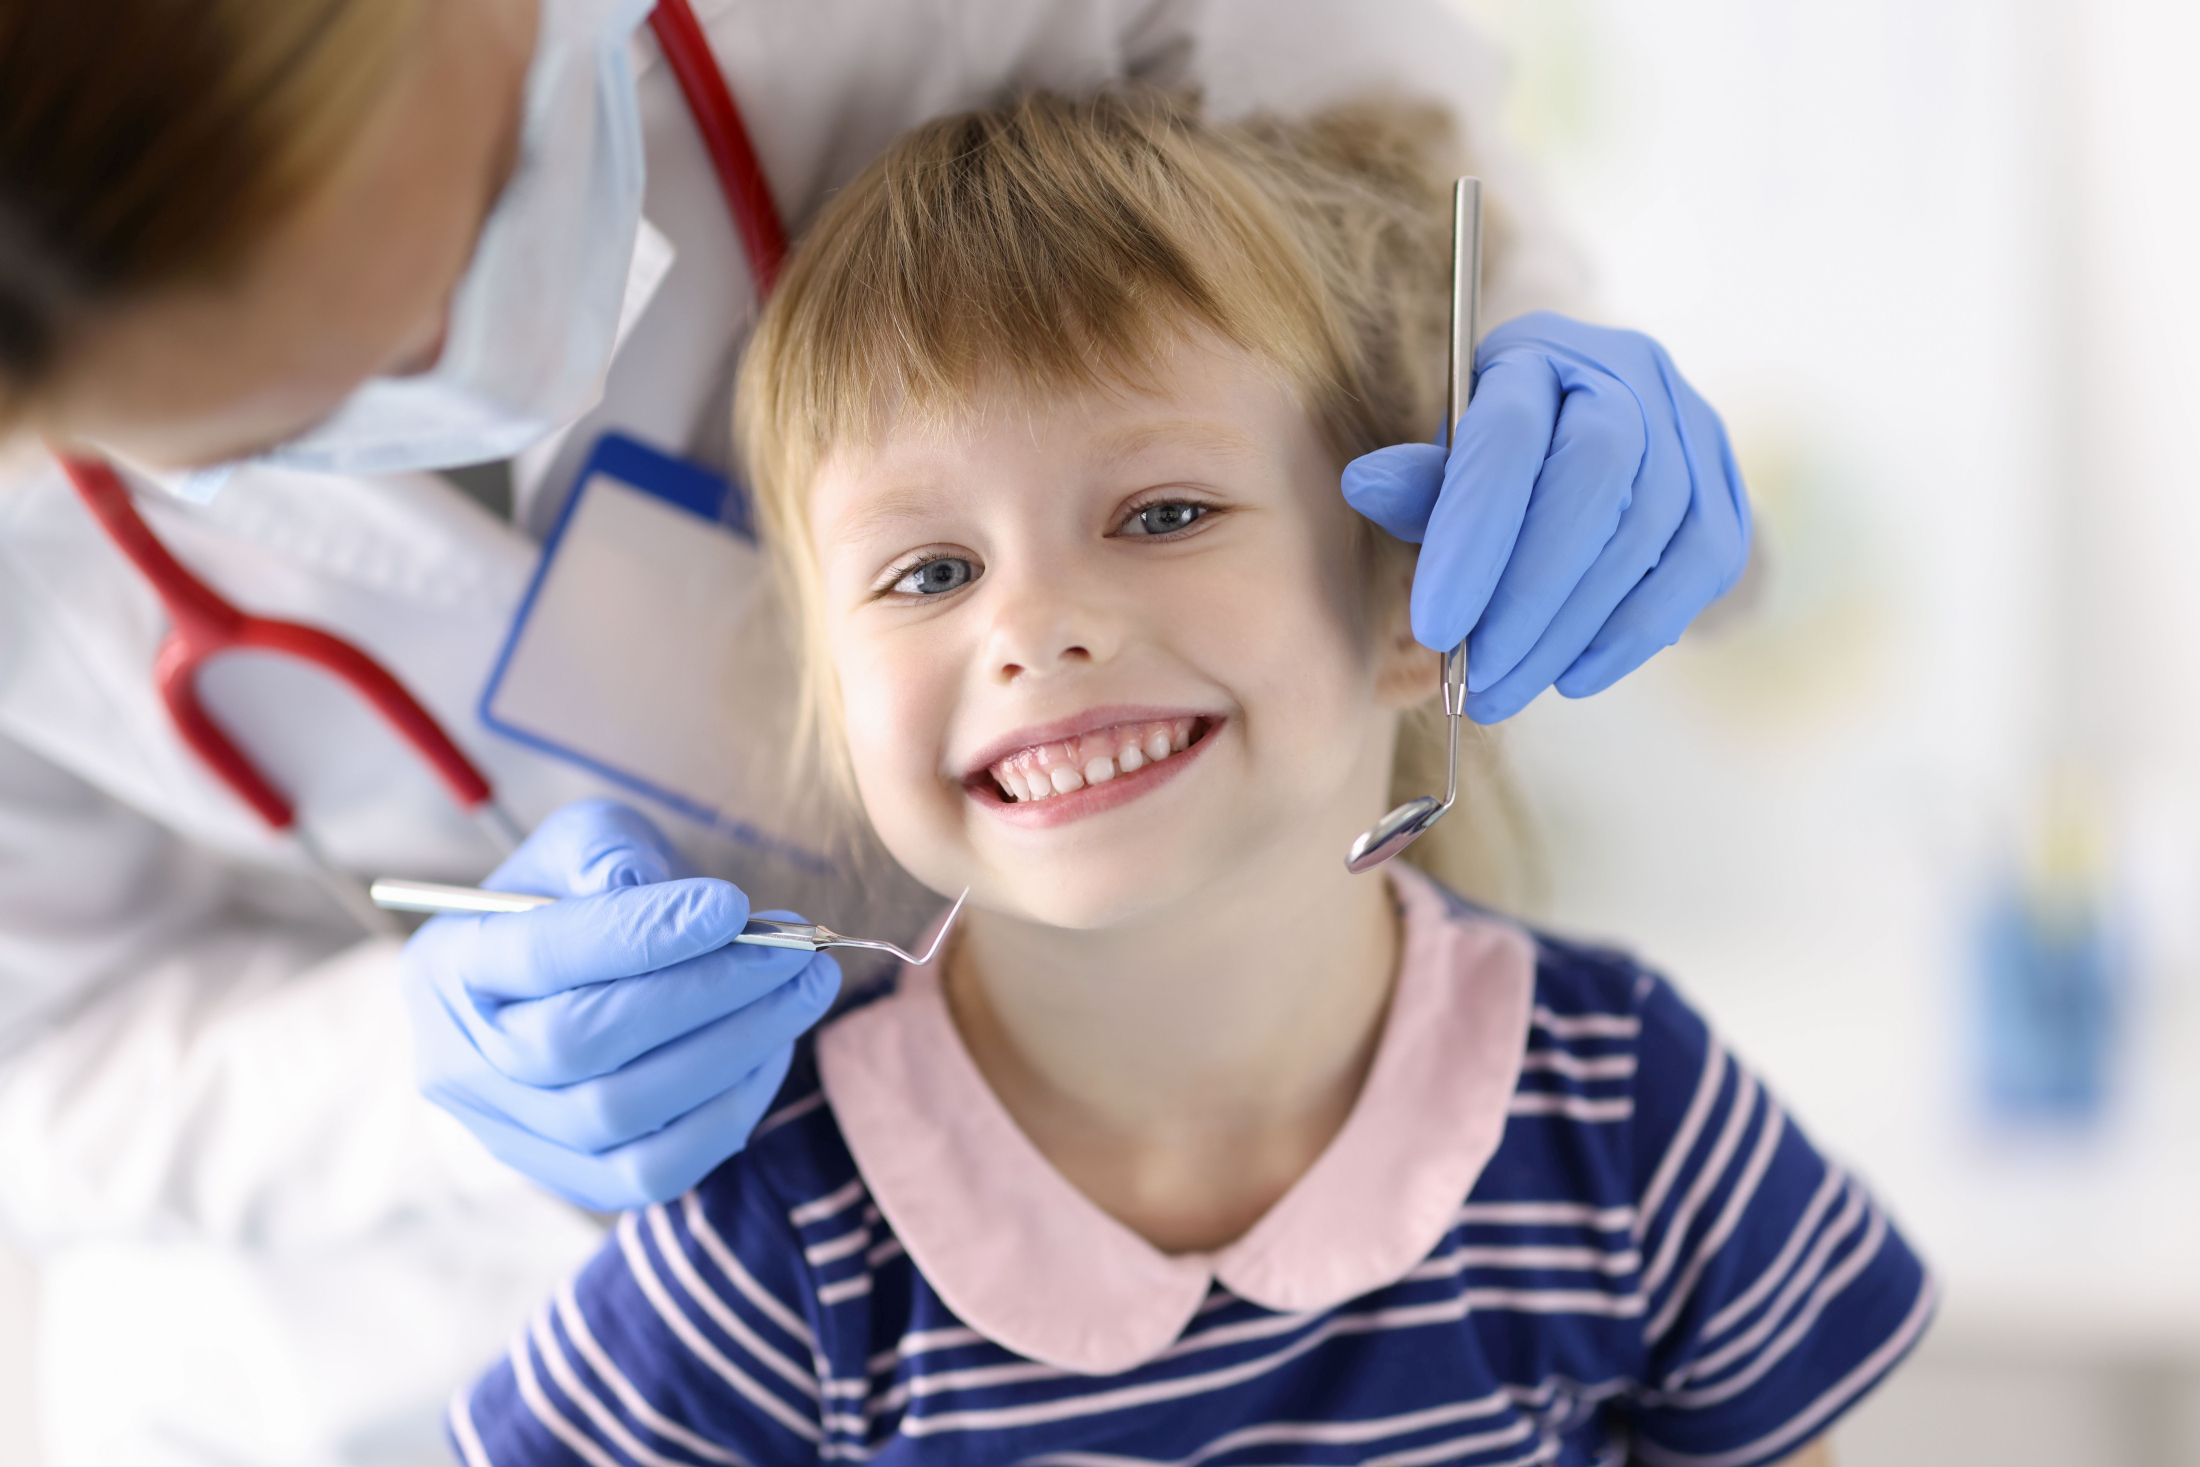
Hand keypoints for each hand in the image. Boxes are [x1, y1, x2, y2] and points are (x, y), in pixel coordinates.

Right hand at [401, 800, 839, 1210]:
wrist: (570, 973)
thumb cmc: (580, 895)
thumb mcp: (581, 841)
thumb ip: (606, 849)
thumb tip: (662, 895)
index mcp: (447, 963)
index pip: (543, 954)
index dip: (643, 934)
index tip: (734, 906)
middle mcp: (460, 1060)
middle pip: (581, 1043)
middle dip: (705, 994)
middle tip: (793, 952)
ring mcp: (509, 1133)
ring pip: (623, 1114)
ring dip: (734, 1050)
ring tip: (803, 990)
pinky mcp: (570, 1179)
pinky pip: (654, 1171)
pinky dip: (728, 1112)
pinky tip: (772, 1050)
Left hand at [1341, 311, 1750, 722]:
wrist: (1597, 439)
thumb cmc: (1502, 457)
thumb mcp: (1449, 459)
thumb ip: (1418, 482)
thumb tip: (1364, 485)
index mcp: (1539, 356)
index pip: (1510, 437)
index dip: (1473, 536)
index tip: (1435, 628)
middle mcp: (1627, 377)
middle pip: (1592, 482)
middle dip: (1528, 596)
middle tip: (1476, 677)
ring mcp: (1690, 432)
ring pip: (1643, 535)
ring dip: (1569, 630)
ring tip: (1506, 690)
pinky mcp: (1726, 495)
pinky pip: (1692, 574)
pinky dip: (1629, 637)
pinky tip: (1572, 677)